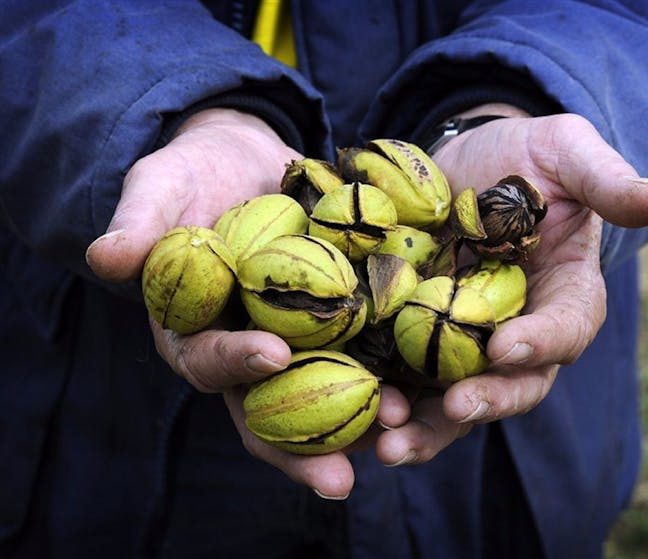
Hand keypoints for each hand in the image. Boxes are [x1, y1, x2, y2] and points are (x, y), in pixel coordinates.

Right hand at [85, 108, 409, 497]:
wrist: (247, 159)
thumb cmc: (194, 174)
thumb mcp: (161, 187)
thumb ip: (139, 222)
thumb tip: (104, 256)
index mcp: (194, 332)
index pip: (207, 362)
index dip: (236, 363)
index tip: (272, 355)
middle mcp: (245, 350)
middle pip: (269, 410)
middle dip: (303, 446)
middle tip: (339, 477)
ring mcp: (294, 341)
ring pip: (324, 395)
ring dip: (359, 423)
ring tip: (402, 433)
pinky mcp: (337, 322)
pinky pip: (363, 355)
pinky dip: (392, 373)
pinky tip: (427, 388)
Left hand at [376, 106, 647, 466]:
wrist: (467, 160)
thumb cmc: (527, 157)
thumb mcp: (566, 153)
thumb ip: (604, 179)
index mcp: (565, 293)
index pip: (567, 327)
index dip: (543, 340)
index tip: (506, 345)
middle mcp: (519, 330)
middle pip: (514, 382)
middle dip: (486, 400)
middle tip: (454, 408)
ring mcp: (466, 340)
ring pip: (455, 397)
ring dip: (426, 427)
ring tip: (391, 443)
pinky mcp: (419, 336)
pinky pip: (405, 377)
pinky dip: (386, 399)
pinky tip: (358, 415)